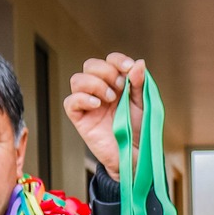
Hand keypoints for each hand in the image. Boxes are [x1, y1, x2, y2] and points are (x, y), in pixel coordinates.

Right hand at [63, 53, 146, 179]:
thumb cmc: (137, 129)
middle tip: (120, 87)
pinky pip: (70, 102)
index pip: (109, 60)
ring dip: (95, 84)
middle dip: (106, 71)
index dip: (118, 60)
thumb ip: (139, 84)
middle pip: (90, 65)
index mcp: (115, 83)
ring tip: (110, 99)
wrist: (133, 154)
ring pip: (77, 80)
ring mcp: (87, 103)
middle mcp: (99, 90)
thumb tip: (139, 63)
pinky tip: (97, 105)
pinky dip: (82, 99)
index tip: (129, 68)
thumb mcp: (142, 104)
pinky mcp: (80, 118)